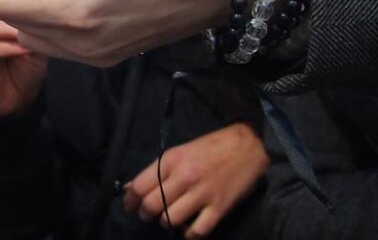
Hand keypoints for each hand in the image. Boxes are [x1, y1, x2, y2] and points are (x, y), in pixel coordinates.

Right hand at [0, 2, 46, 116]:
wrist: (14, 98)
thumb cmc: (25, 64)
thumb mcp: (34, 37)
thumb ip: (34, 19)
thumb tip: (49, 1)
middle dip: (18, 9)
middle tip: (42, 12)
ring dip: (15, 30)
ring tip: (35, 33)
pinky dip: (10, 47)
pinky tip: (26, 48)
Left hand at [123, 122, 267, 238]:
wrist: (247, 146)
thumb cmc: (210, 148)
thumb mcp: (178, 152)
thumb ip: (155, 170)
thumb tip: (130, 187)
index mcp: (171, 161)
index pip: (139, 186)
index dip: (130, 201)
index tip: (130, 207)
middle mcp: (184, 177)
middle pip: (152, 205)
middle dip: (145, 214)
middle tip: (147, 215)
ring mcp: (203, 193)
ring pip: (170, 219)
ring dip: (165, 223)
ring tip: (167, 219)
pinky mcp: (220, 207)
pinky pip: (197, 230)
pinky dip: (188, 234)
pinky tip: (187, 228)